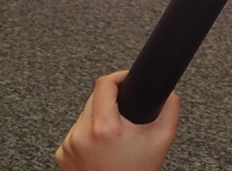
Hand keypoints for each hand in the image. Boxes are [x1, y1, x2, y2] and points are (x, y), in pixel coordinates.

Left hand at [55, 72, 179, 170]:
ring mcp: (69, 145)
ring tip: (114, 134)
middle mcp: (81, 135)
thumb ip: (169, 109)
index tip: (127, 80)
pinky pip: (75, 132)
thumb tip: (168, 92)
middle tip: (126, 114)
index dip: (118, 77)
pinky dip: (88, 133)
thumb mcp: (163, 139)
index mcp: (105, 128)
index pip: (104, 85)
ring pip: (84, 115)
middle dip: (111, 100)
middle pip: (94, 98)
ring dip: (98, 117)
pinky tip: (101, 146)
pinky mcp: (62, 155)